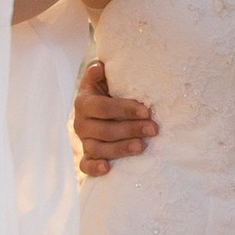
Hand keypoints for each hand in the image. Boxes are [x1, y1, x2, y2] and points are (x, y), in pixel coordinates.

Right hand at [73, 56, 157, 178]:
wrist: (99, 108)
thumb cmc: (107, 90)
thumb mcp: (102, 78)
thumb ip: (98, 71)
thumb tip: (99, 66)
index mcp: (84, 102)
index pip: (104, 107)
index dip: (125, 109)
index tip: (147, 111)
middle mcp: (80, 123)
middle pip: (105, 130)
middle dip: (131, 129)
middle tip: (153, 129)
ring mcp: (83, 141)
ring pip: (98, 149)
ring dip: (120, 149)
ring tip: (142, 147)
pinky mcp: (87, 156)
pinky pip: (86, 165)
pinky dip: (95, 168)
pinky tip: (108, 168)